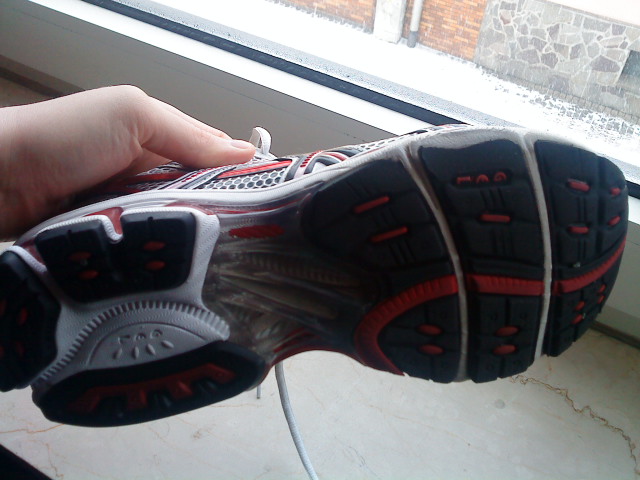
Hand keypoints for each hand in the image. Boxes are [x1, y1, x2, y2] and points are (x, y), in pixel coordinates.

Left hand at [0, 85, 255, 238]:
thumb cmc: (60, 137)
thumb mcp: (132, 115)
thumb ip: (188, 134)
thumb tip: (245, 152)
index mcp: (159, 140)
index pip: (215, 158)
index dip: (242, 175)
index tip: (269, 199)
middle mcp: (149, 175)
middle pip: (202, 199)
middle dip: (220, 213)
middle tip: (245, 235)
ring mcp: (133, 209)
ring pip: (179, 228)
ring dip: (191, 237)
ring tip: (217, 254)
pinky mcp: (118, 239)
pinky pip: (152, 248)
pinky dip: (163, 254)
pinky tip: (180, 264)